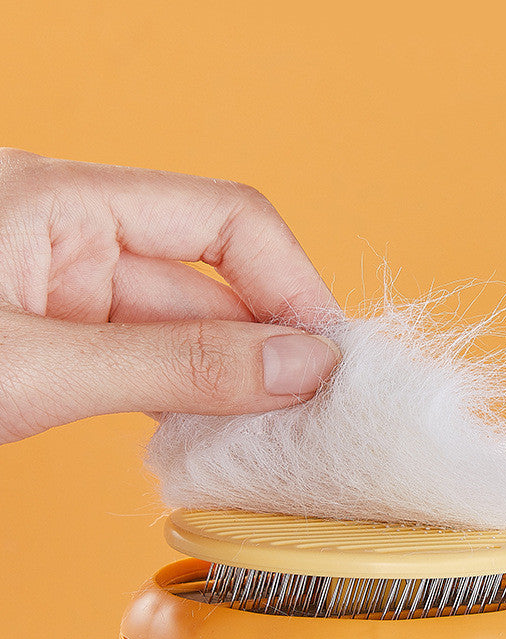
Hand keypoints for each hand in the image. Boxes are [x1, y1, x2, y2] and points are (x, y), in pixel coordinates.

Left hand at [0, 149, 341, 443]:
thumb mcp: (37, 369)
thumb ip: (175, 366)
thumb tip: (302, 366)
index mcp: (58, 199)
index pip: (224, 218)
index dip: (291, 284)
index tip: (329, 354)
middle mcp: (70, 236)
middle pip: (211, 283)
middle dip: (268, 348)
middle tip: (316, 409)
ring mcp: (61, 294)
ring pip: (185, 331)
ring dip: (234, 382)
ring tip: (279, 431)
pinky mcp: (58, 346)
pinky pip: (150, 364)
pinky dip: (189, 400)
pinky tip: (221, 434)